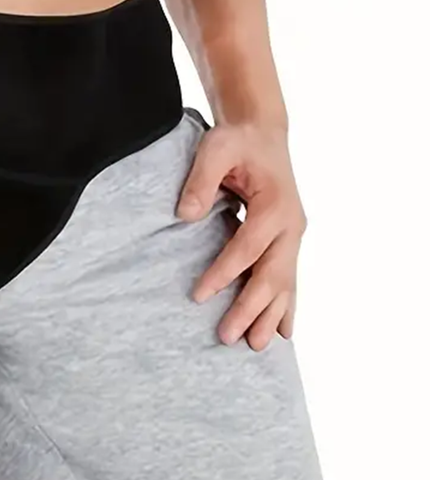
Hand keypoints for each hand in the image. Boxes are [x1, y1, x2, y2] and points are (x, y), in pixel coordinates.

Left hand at [177, 119, 306, 350]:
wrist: (262, 133)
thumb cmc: (237, 142)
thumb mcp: (216, 149)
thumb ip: (201, 181)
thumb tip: (185, 214)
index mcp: (275, 205)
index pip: (246, 247)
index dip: (223, 273)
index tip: (198, 296)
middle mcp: (292, 225)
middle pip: (271, 275)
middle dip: (250, 308)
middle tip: (227, 336)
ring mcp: (293, 237)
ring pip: (285, 284)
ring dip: (271, 316)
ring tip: (257, 347)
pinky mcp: (288, 243)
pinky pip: (290, 280)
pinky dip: (287, 307)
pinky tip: (284, 333)